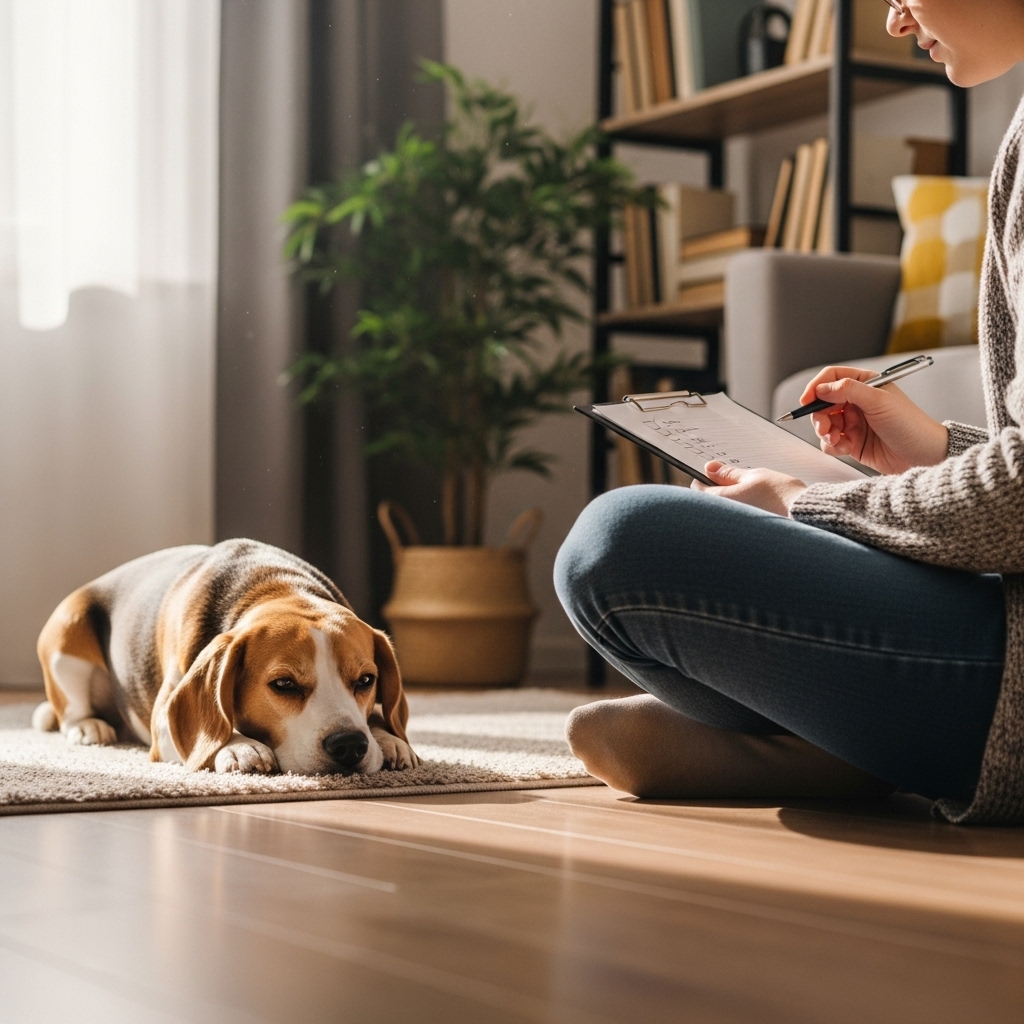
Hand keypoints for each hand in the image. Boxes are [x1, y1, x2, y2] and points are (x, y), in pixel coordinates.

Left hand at [692, 462, 806, 516]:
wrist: (805, 516)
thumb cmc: (781, 495)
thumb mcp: (754, 475)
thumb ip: (729, 473)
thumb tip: (710, 468)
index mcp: (722, 499)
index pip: (698, 488)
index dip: (704, 477)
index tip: (714, 472)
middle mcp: (724, 517)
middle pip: (710, 501)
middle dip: (719, 489)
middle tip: (737, 481)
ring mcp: (735, 526)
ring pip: (724, 510)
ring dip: (732, 500)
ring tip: (753, 493)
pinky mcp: (748, 533)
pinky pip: (737, 520)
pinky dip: (743, 511)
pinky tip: (759, 505)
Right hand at [801, 365, 948, 474]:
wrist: (923, 455)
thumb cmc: (910, 425)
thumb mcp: (879, 401)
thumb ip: (848, 390)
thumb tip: (822, 388)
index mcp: (865, 385)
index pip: (832, 378)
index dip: (816, 387)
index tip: (807, 401)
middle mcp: (857, 402)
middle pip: (823, 403)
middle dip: (820, 416)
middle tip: (825, 427)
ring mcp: (853, 422)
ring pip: (824, 424)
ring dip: (826, 433)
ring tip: (837, 440)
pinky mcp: (851, 442)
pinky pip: (830, 442)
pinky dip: (834, 446)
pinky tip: (847, 448)